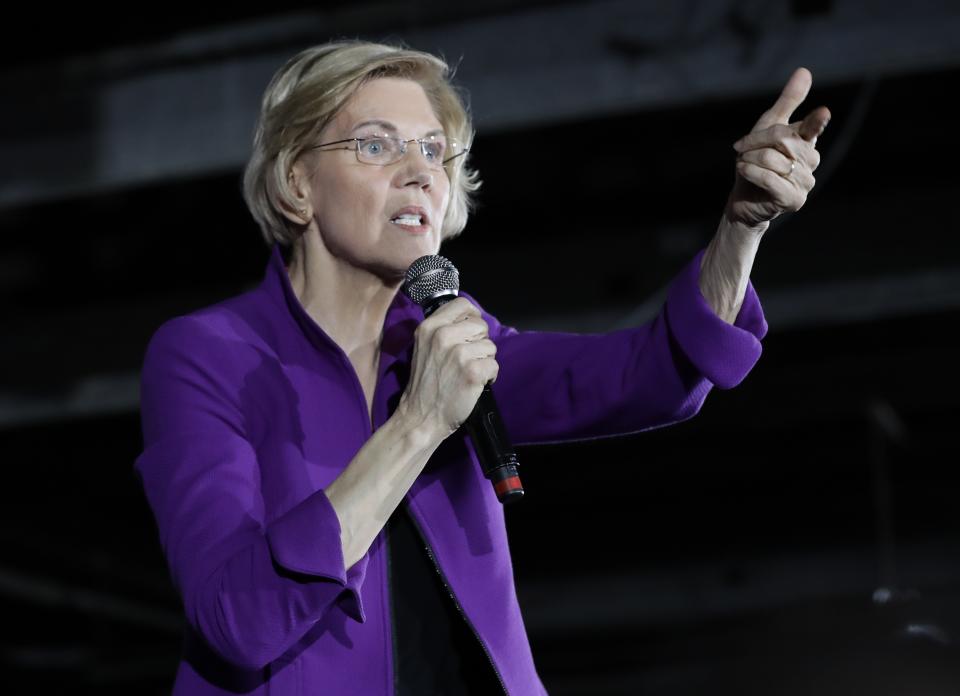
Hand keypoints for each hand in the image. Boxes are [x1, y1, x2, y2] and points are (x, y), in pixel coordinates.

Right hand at [398, 297, 498, 437]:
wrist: (420, 417)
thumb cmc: (424, 384)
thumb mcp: (423, 346)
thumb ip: (443, 329)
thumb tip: (470, 318)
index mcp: (430, 326)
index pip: (463, 304)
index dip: (471, 318)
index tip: (469, 333)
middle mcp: (443, 335)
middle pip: (481, 325)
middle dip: (479, 342)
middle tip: (467, 359)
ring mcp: (459, 353)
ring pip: (490, 346)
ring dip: (484, 360)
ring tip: (468, 372)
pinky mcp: (472, 371)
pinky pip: (494, 365)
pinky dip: (489, 376)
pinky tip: (475, 383)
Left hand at [726, 67, 830, 230]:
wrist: (743, 197)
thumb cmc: (756, 161)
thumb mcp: (767, 127)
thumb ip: (787, 102)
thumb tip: (805, 71)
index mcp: (806, 141)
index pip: (814, 127)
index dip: (817, 121)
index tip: (822, 113)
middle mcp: (811, 160)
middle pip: (782, 139)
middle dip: (755, 142)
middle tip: (743, 150)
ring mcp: (805, 182)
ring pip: (773, 159)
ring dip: (750, 160)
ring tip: (745, 165)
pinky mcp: (794, 200)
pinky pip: (769, 178)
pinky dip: (751, 172)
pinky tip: (744, 172)